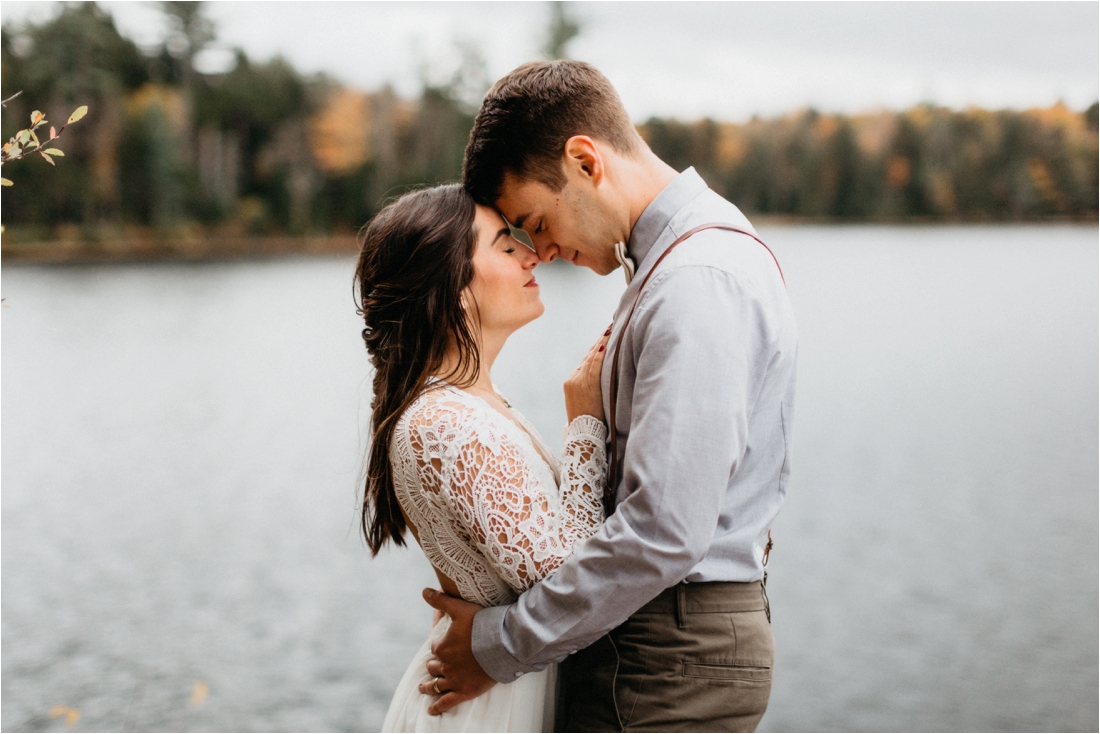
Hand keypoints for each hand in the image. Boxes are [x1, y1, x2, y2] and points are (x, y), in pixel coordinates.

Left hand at [419, 588, 496, 714]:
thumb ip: (441, 600)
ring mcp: (454, 679)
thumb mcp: (460, 608)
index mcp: (442, 646)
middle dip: (434, 664)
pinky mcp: (465, 691)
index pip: (435, 647)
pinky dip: (437, 707)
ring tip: (423, 687)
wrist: (504, 644)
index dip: (439, 645)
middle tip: (435, 665)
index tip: (444, 644)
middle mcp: (445, 664)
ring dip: (428, 685)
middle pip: (434, 666)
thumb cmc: (482, 624)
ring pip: (436, 684)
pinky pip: (446, 702)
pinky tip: (430, 710)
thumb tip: (424, 590)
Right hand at [565, 326, 610, 422]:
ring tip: (610, 331)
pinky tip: (605, 344)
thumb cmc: (588, 421)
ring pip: (591, 358)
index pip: (585, 361)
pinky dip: (599, 355)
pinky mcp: (585, 385)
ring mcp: (578, 381)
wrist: (583, 435)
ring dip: (601, 343)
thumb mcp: (583, 402)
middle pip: (588, 356)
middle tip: (610, 328)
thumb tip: (603, 378)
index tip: (604, 337)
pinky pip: (594, 366)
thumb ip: (589, 387)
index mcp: (571, 382)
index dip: (595, 348)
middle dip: (600, 342)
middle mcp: (573, 379)